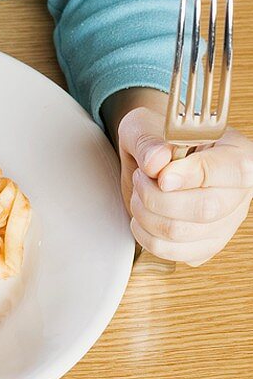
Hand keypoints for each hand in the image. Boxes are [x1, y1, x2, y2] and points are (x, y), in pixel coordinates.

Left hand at [114, 95, 252, 264]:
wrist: (153, 158)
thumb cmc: (155, 137)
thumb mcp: (146, 125)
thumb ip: (149, 141)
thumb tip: (155, 163)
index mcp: (236, 152)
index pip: (233, 169)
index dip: (195, 174)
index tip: (162, 176)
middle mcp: (238, 192)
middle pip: (207, 208)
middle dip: (158, 197)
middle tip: (141, 178)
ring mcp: (225, 223)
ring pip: (186, 234)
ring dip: (148, 216)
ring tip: (139, 194)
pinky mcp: (206, 245)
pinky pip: (175, 253)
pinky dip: (148, 236)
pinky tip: (143, 215)